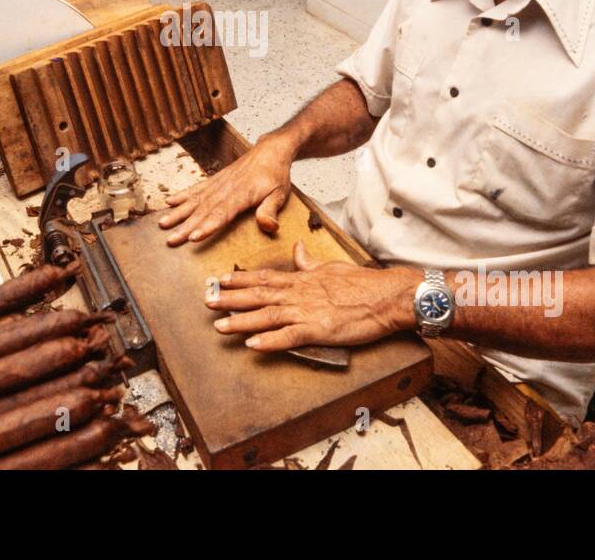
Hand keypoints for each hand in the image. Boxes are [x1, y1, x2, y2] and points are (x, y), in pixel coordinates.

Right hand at [158, 133, 295, 246]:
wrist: (269, 150)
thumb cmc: (276, 174)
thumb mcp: (280, 193)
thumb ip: (271, 210)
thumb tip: (268, 226)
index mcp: (242, 194)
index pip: (222, 213)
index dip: (207, 226)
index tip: (193, 237)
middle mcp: (225, 188)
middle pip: (203, 210)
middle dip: (185, 226)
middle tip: (170, 240)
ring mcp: (218, 183)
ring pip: (195, 200)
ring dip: (178, 213)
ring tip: (163, 224)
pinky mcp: (215, 180)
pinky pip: (196, 189)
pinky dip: (182, 196)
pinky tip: (169, 202)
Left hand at [206, 243, 420, 350]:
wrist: (386, 296)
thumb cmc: (362, 283)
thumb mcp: (331, 267)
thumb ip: (309, 263)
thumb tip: (297, 249)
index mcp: (302, 279)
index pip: (265, 278)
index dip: (240, 280)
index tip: (220, 281)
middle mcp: (299, 293)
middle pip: (259, 295)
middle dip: (231, 299)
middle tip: (208, 301)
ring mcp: (307, 311)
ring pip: (267, 315)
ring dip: (242, 321)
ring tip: (220, 325)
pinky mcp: (319, 330)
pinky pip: (289, 337)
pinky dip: (269, 341)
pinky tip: (252, 345)